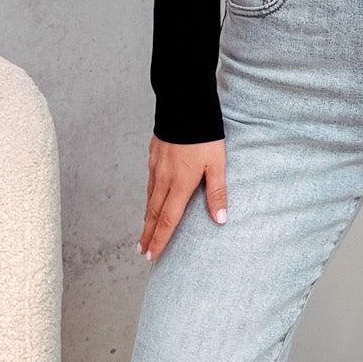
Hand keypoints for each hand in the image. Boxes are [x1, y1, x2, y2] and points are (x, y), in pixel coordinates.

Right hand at [140, 135, 226, 262]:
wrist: (184, 106)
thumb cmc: (204, 135)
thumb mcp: (217, 164)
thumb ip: (217, 192)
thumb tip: (220, 219)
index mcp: (180, 184)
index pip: (168, 220)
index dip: (159, 240)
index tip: (152, 255)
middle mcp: (164, 179)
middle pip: (153, 214)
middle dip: (147, 235)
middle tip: (142, 252)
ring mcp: (156, 167)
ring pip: (150, 199)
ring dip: (146, 219)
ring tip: (144, 233)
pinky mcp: (153, 156)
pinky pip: (149, 183)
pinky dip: (148, 198)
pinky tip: (150, 201)